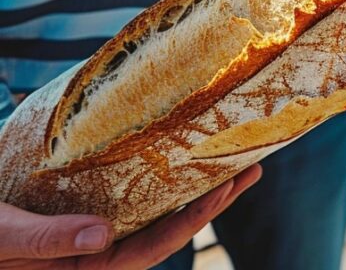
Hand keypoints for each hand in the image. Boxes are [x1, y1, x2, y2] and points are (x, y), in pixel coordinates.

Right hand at [0, 165, 260, 269]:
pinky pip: (132, 197)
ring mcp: (94, 233)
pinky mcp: (86, 211)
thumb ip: (48, 238)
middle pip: (165, 229)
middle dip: (211, 201)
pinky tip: (184, 158)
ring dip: (195, 188)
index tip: (224, 191)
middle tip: (251, 169)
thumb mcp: (4, 235)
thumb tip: (103, 234)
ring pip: (155, 212)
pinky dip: (161, 178)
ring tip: (234, 159)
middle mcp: (96, 254)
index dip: (191, 221)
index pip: (151, 248)